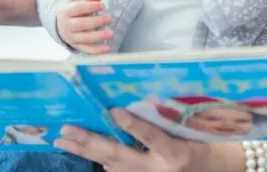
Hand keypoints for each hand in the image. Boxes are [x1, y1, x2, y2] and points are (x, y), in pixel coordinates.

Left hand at [55, 109, 209, 171]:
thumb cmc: (202, 146)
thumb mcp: (190, 132)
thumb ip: (167, 121)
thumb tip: (138, 102)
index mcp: (175, 154)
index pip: (151, 138)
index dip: (132, 125)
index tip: (113, 110)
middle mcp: (158, 170)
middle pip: (119, 155)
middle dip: (90, 142)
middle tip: (66, 131)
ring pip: (111, 164)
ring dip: (86, 151)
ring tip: (64, 140)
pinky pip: (115, 170)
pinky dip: (98, 157)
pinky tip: (82, 148)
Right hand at [57, 0, 113, 53]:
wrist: (60, 22)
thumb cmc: (72, 9)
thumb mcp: (76, 0)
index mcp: (65, 11)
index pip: (77, 8)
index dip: (91, 7)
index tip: (103, 5)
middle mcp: (66, 26)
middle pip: (81, 24)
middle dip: (97, 22)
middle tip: (110, 19)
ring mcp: (70, 37)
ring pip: (84, 38)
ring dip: (98, 37)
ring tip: (112, 34)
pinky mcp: (76, 46)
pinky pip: (87, 49)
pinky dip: (97, 50)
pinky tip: (108, 48)